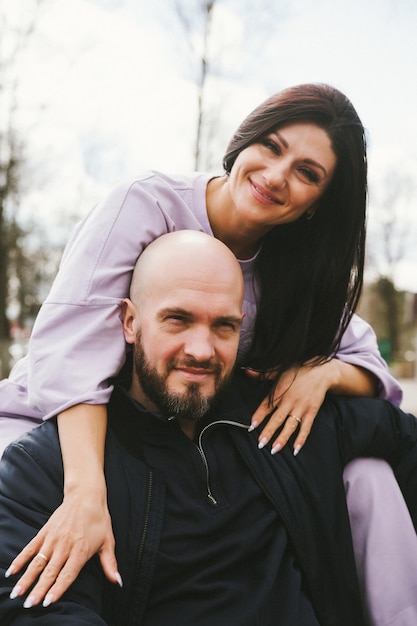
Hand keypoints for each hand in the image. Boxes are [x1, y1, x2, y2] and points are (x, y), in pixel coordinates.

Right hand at [6, 486, 120, 607]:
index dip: (58, 588)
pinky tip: (12, 572)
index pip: (67, 574)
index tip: (48, 602)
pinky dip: (20, 560)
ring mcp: (53, 539)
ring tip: (16, 593)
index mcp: (80, 550)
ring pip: (37, 563)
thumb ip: (110, 563)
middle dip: (38, 589)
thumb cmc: (98, 519)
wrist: (86, 496)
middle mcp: (65, 546)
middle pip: (50, 572)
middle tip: (29, 604)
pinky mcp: (45, 532)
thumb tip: (117, 581)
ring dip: (26, 579)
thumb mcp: (108, 541)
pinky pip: (30, 548)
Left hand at [246, 360, 337, 455]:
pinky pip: (306, 428)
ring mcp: (301, 408)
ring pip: (290, 426)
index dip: (259, 416)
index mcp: (280, 391)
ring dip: (282, 438)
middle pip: (277, 418)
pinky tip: (296, 449)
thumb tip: (246, 371)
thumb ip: (263, 374)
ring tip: (274, 450)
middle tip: (260, 443)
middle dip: (268, 432)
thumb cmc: (299, 371)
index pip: (266, 406)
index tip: (251, 426)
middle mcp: (290, 401)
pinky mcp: (312, 412)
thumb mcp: (280, 370)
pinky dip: (301, 439)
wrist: (322, 372)